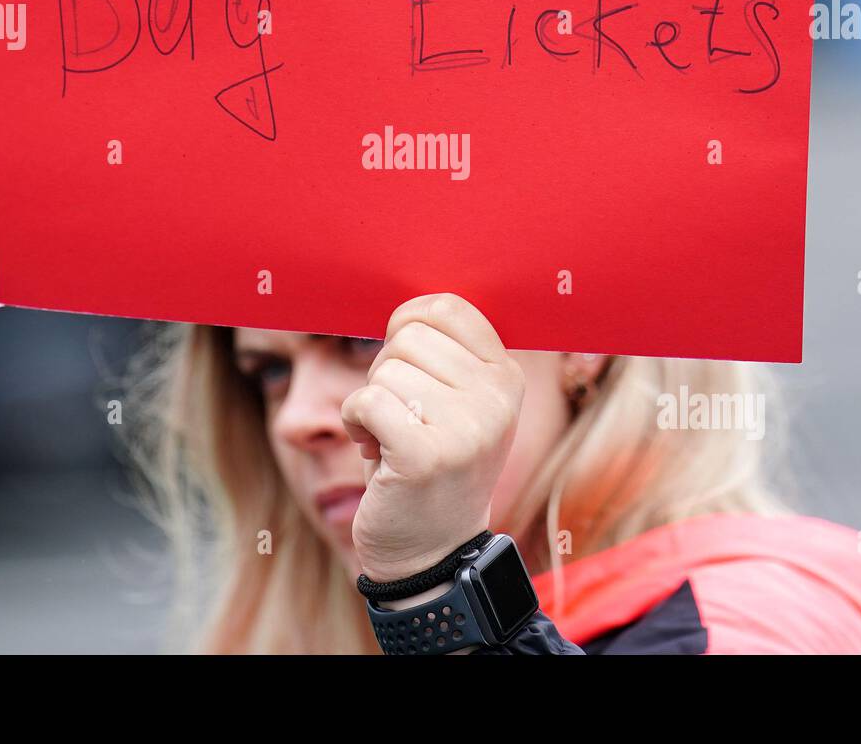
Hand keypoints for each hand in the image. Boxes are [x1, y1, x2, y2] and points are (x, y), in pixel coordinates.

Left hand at [340, 293, 524, 582]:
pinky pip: (365, 400)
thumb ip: (446, 355)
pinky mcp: (425, 455)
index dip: (408, 324)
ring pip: (384, 370)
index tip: (404, 362)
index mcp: (506, 378)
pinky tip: (373, 449)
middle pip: (408, 337)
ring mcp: (466, 428)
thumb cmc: (431, 462)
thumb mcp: (458, 403)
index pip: (446, 307)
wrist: (433, 552)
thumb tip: (409, 309)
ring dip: (371, 403)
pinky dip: (354, 421)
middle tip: (401, 416)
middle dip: (387, 371)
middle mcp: (496, 399)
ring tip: (393, 439)